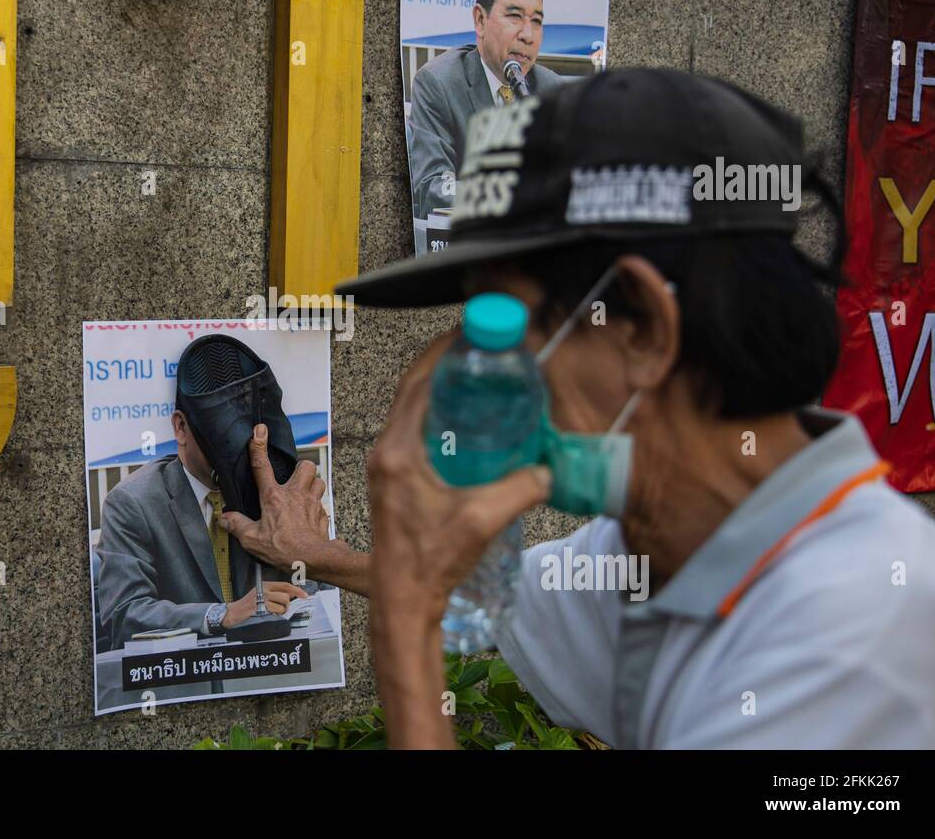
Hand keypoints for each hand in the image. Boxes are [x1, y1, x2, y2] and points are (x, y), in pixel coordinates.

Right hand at [218, 424, 330, 571]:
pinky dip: (317, 505)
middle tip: (293, 478)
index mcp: (273, 497)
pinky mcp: (322, 513)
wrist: (313, 559)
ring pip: (318, 480)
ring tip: (303, 493)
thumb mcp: (252, 540)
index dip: (258, 446)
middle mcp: (294, 494)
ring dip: (311, 484)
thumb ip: (238, 526)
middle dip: (300, 468)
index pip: (262, 466)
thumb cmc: (283, 549)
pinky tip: (310, 514)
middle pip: (305, 465)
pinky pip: (322, 502)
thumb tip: (225, 518)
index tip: (259, 430)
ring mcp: (311, 502)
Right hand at [223, 581, 306, 627]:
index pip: (285, 585)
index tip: (304, 595)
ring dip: (281, 611)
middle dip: (287, 605)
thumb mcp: (261, 594)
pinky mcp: (260, 606)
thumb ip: (276, 593)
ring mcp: (262, 598)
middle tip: (281, 609)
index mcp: (266, 584)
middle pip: (286, 596)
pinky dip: (274, 615)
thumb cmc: (248, 605)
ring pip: (282, 604)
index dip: (297, 590)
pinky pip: (275, 611)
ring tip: (273, 612)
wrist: (234, 612)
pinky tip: (267, 614)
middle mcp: (264, 589)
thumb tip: (292, 595)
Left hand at [368, 331, 551, 624]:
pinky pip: (413, 432)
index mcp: (397, 451)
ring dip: (440, 390)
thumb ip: (520, 490)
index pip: (418, 384)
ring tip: (477, 380)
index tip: (470, 333)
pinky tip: (467, 425)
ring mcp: (386, 466)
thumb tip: (548, 470)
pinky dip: (437, 417)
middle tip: (481, 352)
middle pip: (413, 390)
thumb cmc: (430, 563)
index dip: (444, 353)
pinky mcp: (393, 480)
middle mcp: (385, 452)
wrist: (403, 601)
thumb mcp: (482, 521)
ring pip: (411, 411)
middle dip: (445, 366)